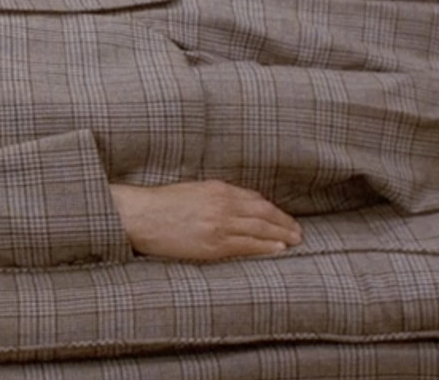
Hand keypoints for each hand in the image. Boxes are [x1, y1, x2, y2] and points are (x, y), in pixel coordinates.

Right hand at [109, 180, 303, 260]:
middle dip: (284, 222)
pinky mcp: (214, 245)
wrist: (140, 216)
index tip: (281, 217)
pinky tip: (277, 249)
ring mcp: (220, 225)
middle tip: (298, 231)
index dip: (273, 210)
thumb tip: (237, 206)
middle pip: (264, 214)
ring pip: (261, 230)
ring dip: (281, 236)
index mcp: (218, 189)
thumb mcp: (193, 191)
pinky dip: (265, 247)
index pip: (255, 199)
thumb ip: (216, 197)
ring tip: (294, 241)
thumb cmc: (161, 204)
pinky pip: (247, 246)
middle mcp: (223, 205)